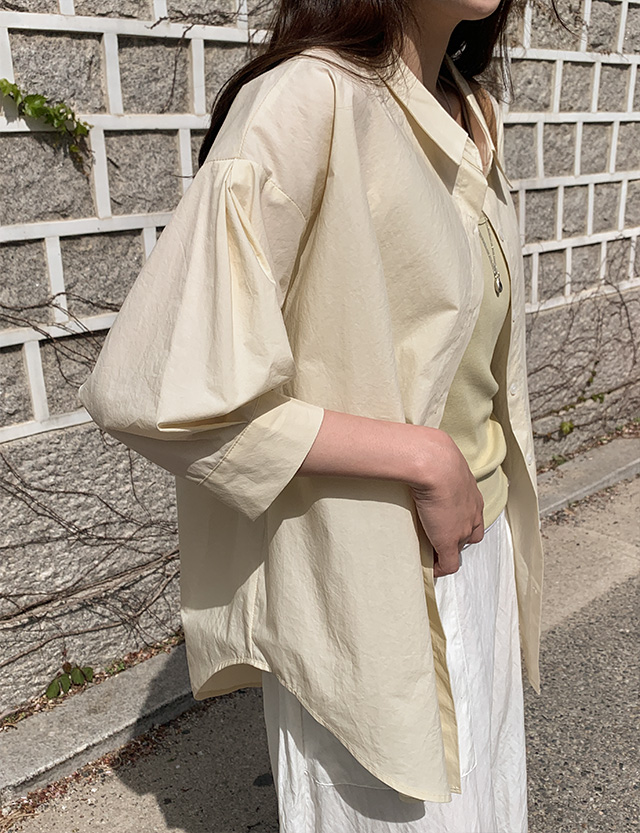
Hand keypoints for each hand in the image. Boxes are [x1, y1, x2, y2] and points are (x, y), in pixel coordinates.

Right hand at [409, 431, 483, 577]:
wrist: (435, 465)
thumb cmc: (433, 455)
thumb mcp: (439, 457)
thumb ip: (432, 460)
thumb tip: (414, 452)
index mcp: (471, 493)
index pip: (473, 514)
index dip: (460, 521)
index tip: (444, 521)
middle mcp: (473, 512)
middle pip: (470, 533)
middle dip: (458, 538)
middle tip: (438, 537)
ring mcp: (462, 529)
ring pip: (459, 548)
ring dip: (448, 551)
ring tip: (432, 551)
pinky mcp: (449, 541)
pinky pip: (448, 564)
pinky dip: (440, 569)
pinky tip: (429, 568)